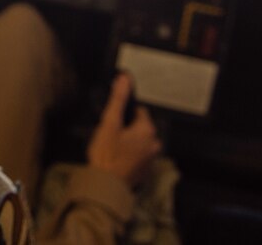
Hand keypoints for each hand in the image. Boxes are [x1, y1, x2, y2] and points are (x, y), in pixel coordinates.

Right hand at [86, 73, 161, 187]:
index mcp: (147, 129)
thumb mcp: (110, 122)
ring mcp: (151, 159)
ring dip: (129, 143)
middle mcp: (154, 143)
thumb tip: (125, 77)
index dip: (124, 114)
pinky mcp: (145, 172)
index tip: (113, 121)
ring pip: (139, 142)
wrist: (107, 184)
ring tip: (112, 148)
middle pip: (140, 127)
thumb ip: (118, 99)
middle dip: (128, 129)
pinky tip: (117, 159)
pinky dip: (130, 156)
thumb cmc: (107, 152)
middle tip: (110, 136)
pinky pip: (138, 157)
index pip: (139, 111)